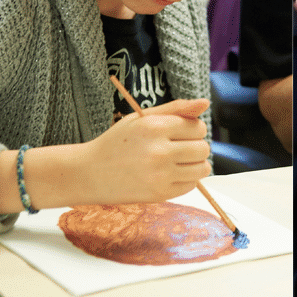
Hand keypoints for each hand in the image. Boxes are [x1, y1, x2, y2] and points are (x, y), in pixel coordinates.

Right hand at [77, 98, 210, 204]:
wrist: (91, 173)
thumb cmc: (118, 142)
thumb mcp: (142, 118)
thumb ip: (175, 108)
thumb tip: (205, 102)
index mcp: (154, 127)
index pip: (198, 127)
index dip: (192, 129)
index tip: (179, 133)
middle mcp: (159, 151)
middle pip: (203, 148)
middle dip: (195, 147)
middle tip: (177, 148)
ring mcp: (160, 175)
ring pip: (203, 168)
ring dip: (195, 164)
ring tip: (177, 161)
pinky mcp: (160, 193)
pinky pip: (191, 185)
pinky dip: (185, 179)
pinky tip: (168, 174)